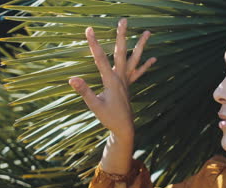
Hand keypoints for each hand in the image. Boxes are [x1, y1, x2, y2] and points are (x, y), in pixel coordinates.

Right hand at [68, 18, 156, 139]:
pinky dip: (145, 65)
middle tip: (123, 21)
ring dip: (141, 45)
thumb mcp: (94, 106)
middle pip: (122, 52)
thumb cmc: (109, 118)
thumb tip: (72, 78)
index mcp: (111, 81)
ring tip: (148, 32)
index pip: (100, 58)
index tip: (89, 29)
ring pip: (135, 59)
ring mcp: (127, 81)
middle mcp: (121, 78)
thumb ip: (84, 91)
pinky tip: (153, 59)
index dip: (94, 43)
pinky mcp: (129, 86)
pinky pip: (139, 73)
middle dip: (122, 36)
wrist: (124, 128)